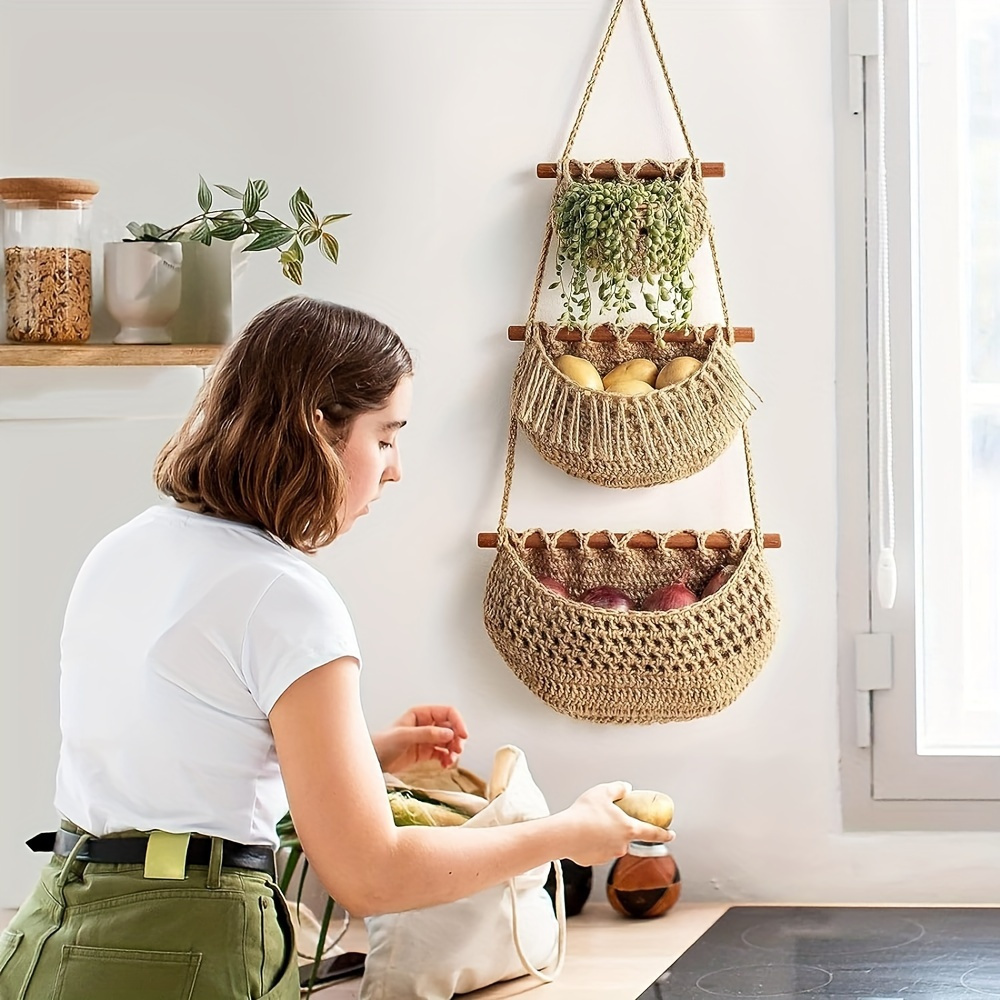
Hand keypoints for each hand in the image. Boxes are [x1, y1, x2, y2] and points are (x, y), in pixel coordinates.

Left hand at [371, 704, 468, 773]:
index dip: (458, 722)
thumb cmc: (382, 743)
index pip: (447, 713)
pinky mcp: (425, 752)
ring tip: (450, 761)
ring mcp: (427, 738)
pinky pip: (443, 753)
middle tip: (457, 750)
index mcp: (421, 714)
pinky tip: (445, 765)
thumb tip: (449, 733)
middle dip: (457, 739)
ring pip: (449, 741)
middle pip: (451, 727)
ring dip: (454, 750)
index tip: (463, 735)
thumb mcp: (404, 736)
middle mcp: (426, 724)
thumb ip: (426, 733)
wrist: (371, 761)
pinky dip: (447, 759)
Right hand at [559, 781, 674, 866]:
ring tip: (588, 824)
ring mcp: (609, 855)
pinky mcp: (595, 861)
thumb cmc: (585, 812)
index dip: (664, 834)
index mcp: (629, 829)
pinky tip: (581, 835)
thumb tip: (626, 788)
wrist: (564, 834)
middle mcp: (622, 845)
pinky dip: (592, 843)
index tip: (672, 835)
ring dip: (604, 836)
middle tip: (604, 817)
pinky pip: (597, 850)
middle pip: (626, 836)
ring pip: (611, 843)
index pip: (652, 833)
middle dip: (618, 828)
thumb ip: (618, 789)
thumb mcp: (602, 792)